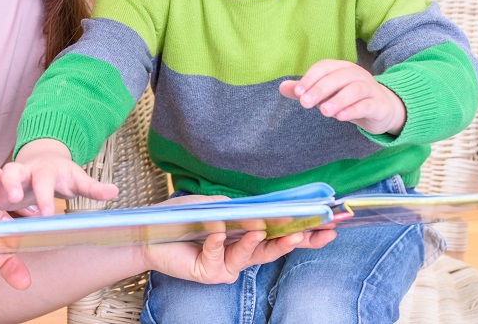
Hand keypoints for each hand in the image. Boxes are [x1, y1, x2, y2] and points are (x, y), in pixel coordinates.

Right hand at [0, 139, 117, 218]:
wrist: (41, 162)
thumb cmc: (58, 175)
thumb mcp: (76, 180)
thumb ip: (92, 188)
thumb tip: (114, 191)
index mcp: (44, 171)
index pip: (44, 180)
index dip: (45, 195)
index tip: (48, 213)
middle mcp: (22, 171)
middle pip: (13, 169)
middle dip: (11, 183)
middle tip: (13, 198)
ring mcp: (4, 177)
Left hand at [141, 195, 335, 283]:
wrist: (148, 233)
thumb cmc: (180, 217)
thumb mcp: (210, 204)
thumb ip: (234, 207)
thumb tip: (255, 209)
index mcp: (246, 234)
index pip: (280, 233)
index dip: (304, 229)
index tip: (329, 223)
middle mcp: (241, 252)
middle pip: (275, 248)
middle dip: (296, 240)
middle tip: (313, 232)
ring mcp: (227, 265)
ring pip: (251, 255)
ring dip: (260, 242)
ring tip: (267, 229)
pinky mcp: (210, 272)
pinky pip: (218, 254)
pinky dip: (217, 240)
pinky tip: (216, 230)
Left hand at [279, 59, 405, 135]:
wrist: (382, 109)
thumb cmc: (348, 98)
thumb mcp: (326, 94)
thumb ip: (306, 90)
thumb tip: (282, 87)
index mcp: (341, 68)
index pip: (324, 67)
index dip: (310, 78)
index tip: (297, 92)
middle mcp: (356, 74)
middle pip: (338, 77)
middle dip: (320, 89)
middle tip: (305, 103)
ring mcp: (370, 88)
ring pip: (354, 90)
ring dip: (338, 99)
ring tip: (324, 112)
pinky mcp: (378, 104)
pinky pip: (367, 105)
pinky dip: (353, 110)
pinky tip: (341, 117)